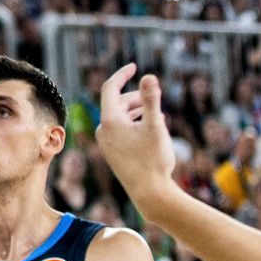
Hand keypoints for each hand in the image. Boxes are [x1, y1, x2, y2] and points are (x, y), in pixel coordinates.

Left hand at [96, 64, 178, 209]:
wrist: (149, 194)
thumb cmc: (153, 160)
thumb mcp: (155, 126)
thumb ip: (151, 100)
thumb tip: (149, 76)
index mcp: (110, 121)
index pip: (110, 88)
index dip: (122, 75)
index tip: (134, 66)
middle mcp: (104, 131)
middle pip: (117, 103)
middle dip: (136, 97)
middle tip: (155, 97)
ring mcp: (108, 143)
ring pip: (121, 118)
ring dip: (137, 111)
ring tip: (156, 113)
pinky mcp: (114, 153)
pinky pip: (122, 130)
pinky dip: (135, 123)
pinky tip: (151, 127)